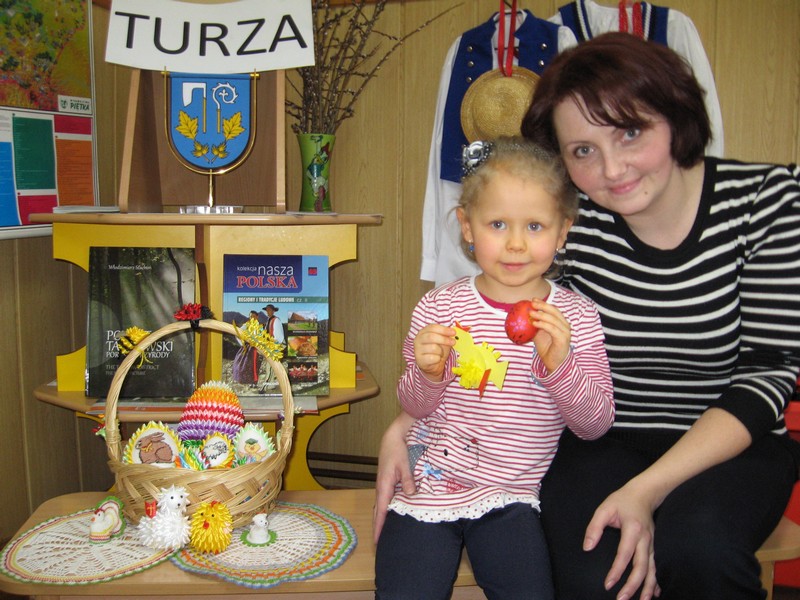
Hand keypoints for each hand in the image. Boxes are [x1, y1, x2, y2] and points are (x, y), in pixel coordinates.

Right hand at [373, 412, 415, 543]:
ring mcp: (382, 484)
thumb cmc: (398, 450)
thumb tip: (410, 495)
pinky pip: (383, 499)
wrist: (392, 437)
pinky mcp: (385, 481)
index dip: (379, 526)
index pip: (380, 510)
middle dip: (377, 526)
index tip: (377, 540)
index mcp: (384, 485)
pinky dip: (383, 509)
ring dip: (380, 518)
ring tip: (383, 532)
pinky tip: (389, 513)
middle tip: (378, 542)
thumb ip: (408, 480)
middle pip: (377, 510)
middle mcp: (381, 487)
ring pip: (379, 505)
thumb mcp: (405, 464)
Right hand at [413, 323, 455, 380]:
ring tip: (441, 353)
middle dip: (444, 339)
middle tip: (453, 342)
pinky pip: (433, 358)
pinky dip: (438, 359)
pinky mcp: (420, 360)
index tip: (453, 332)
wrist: (432, 365)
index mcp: (423, 332)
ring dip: (441, 351)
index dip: (444, 329)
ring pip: (433, 348)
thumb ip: (445, 336)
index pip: (432, 327)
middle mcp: (418, 339)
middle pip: (431, 337)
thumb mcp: (442, 341)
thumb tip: (452, 332)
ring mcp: (418, 350)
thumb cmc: (437, 350)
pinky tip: (436, 359)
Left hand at [530, 299, 571, 372]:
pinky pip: (552, 329)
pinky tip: (534, 323)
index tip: (533, 300)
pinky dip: (543, 324)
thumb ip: (534, 325)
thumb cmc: (547, 348)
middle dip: (543, 306)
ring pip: (553, 319)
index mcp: (561, 322)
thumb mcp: (538, 334)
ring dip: (541, 315)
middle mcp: (565, 325)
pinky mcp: (562, 339)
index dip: (544, 303)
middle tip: (532, 303)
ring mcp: (565, 332)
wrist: (554, 363)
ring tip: (531, 313)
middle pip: (555, 311)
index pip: (553, 309)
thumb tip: (523, 316)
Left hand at [583, 484, 659, 599]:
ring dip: (647, 587)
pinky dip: (656, 580)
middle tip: (622, 599)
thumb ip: (594, 527)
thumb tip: (587, 547)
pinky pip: (656, 566)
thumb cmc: (622, 501)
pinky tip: (655, 593)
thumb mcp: (604, 509)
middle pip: (641, 567)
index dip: (617, 571)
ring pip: (652, 569)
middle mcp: (645, 539)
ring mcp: (651, 544)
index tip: (608, 584)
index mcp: (632, 530)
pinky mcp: (653, 546)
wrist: (644, 493)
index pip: (624, 555)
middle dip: (633, 585)